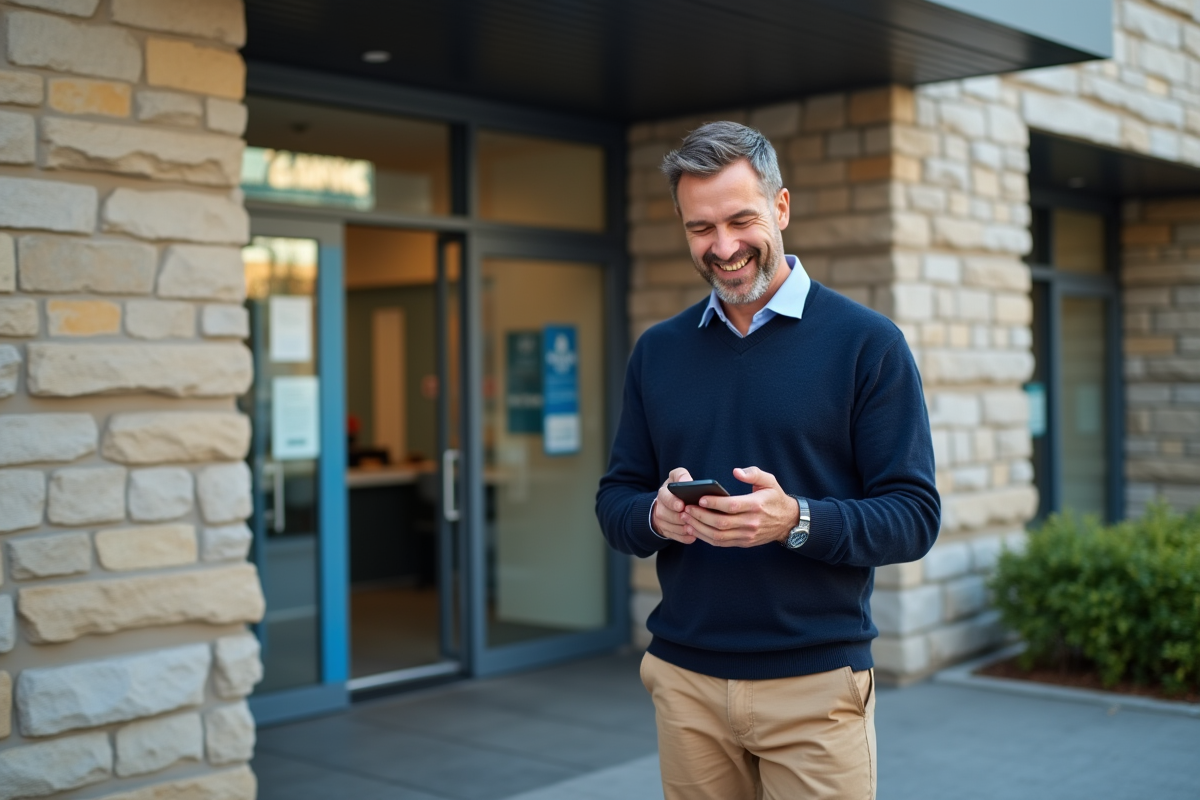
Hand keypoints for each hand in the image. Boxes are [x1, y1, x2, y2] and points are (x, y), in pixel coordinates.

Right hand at [652, 468, 697, 544]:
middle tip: (691, 518)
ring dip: (683, 528)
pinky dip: (685, 537)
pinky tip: (694, 535)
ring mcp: (662, 522)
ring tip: (695, 527)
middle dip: (680, 517)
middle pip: (668, 515)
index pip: (665, 497)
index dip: (673, 502)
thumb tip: (687, 481)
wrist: (667, 504)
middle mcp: (660, 509)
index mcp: (663, 494)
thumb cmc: (676, 490)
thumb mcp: (676, 478)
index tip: (681, 505)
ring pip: (672, 528)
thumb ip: (681, 475)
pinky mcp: (667, 532)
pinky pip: (676, 537)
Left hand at [680, 466, 798, 547]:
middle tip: (686, 509)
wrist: (788, 521)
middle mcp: (751, 522)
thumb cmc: (775, 498)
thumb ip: (753, 473)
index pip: (732, 506)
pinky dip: (706, 538)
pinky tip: (695, 529)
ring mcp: (747, 535)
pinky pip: (722, 543)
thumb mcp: (769, 480)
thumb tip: (736, 472)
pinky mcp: (744, 542)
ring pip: (719, 536)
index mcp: (756, 505)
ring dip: (700, 528)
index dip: (714, 503)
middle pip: (721, 523)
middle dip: (701, 516)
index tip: (700, 499)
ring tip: (686, 519)